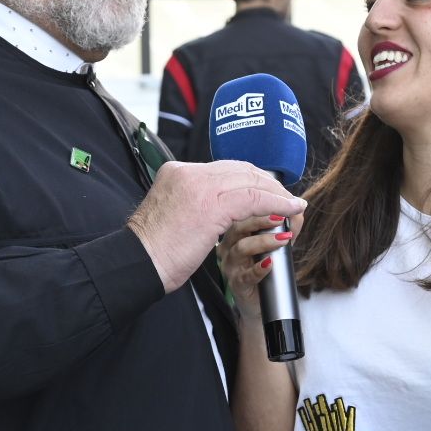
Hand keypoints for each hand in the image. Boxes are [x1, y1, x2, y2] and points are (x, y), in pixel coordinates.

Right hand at [128, 160, 306, 292]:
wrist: (138, 263)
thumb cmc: (154, 250)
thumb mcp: (173, 214)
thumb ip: (193, 202)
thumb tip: (217, 208)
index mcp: (177, 172)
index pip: (223, 168)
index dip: (250, 178)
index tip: (266, 190)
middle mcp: (188, 172)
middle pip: (240, 169)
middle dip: (267, 183)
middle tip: (286, 197)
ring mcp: (199, 186)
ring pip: (250, 181)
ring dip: (277, 193)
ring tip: (292, 205)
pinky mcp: (212, 205)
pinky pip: (254, 198)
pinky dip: (276, 203)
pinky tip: (289, 209)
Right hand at [218, 213, 302, 318]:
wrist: (259, 304)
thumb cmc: (264, 270)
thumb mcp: (276, 246)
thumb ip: (287, 228)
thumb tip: (300, 209)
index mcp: (234, 234)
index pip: (243, 214)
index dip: (260, 206)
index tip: (279, 202)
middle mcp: (228, 247)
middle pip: (238, 227)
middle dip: (261, 220)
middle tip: (281, 218)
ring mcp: (230, 266)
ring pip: (241, 248)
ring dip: (264, 242)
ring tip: (283, 240)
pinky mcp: (236, 284)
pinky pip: (246, 275)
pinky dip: (259, 268)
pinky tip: (270, 263)